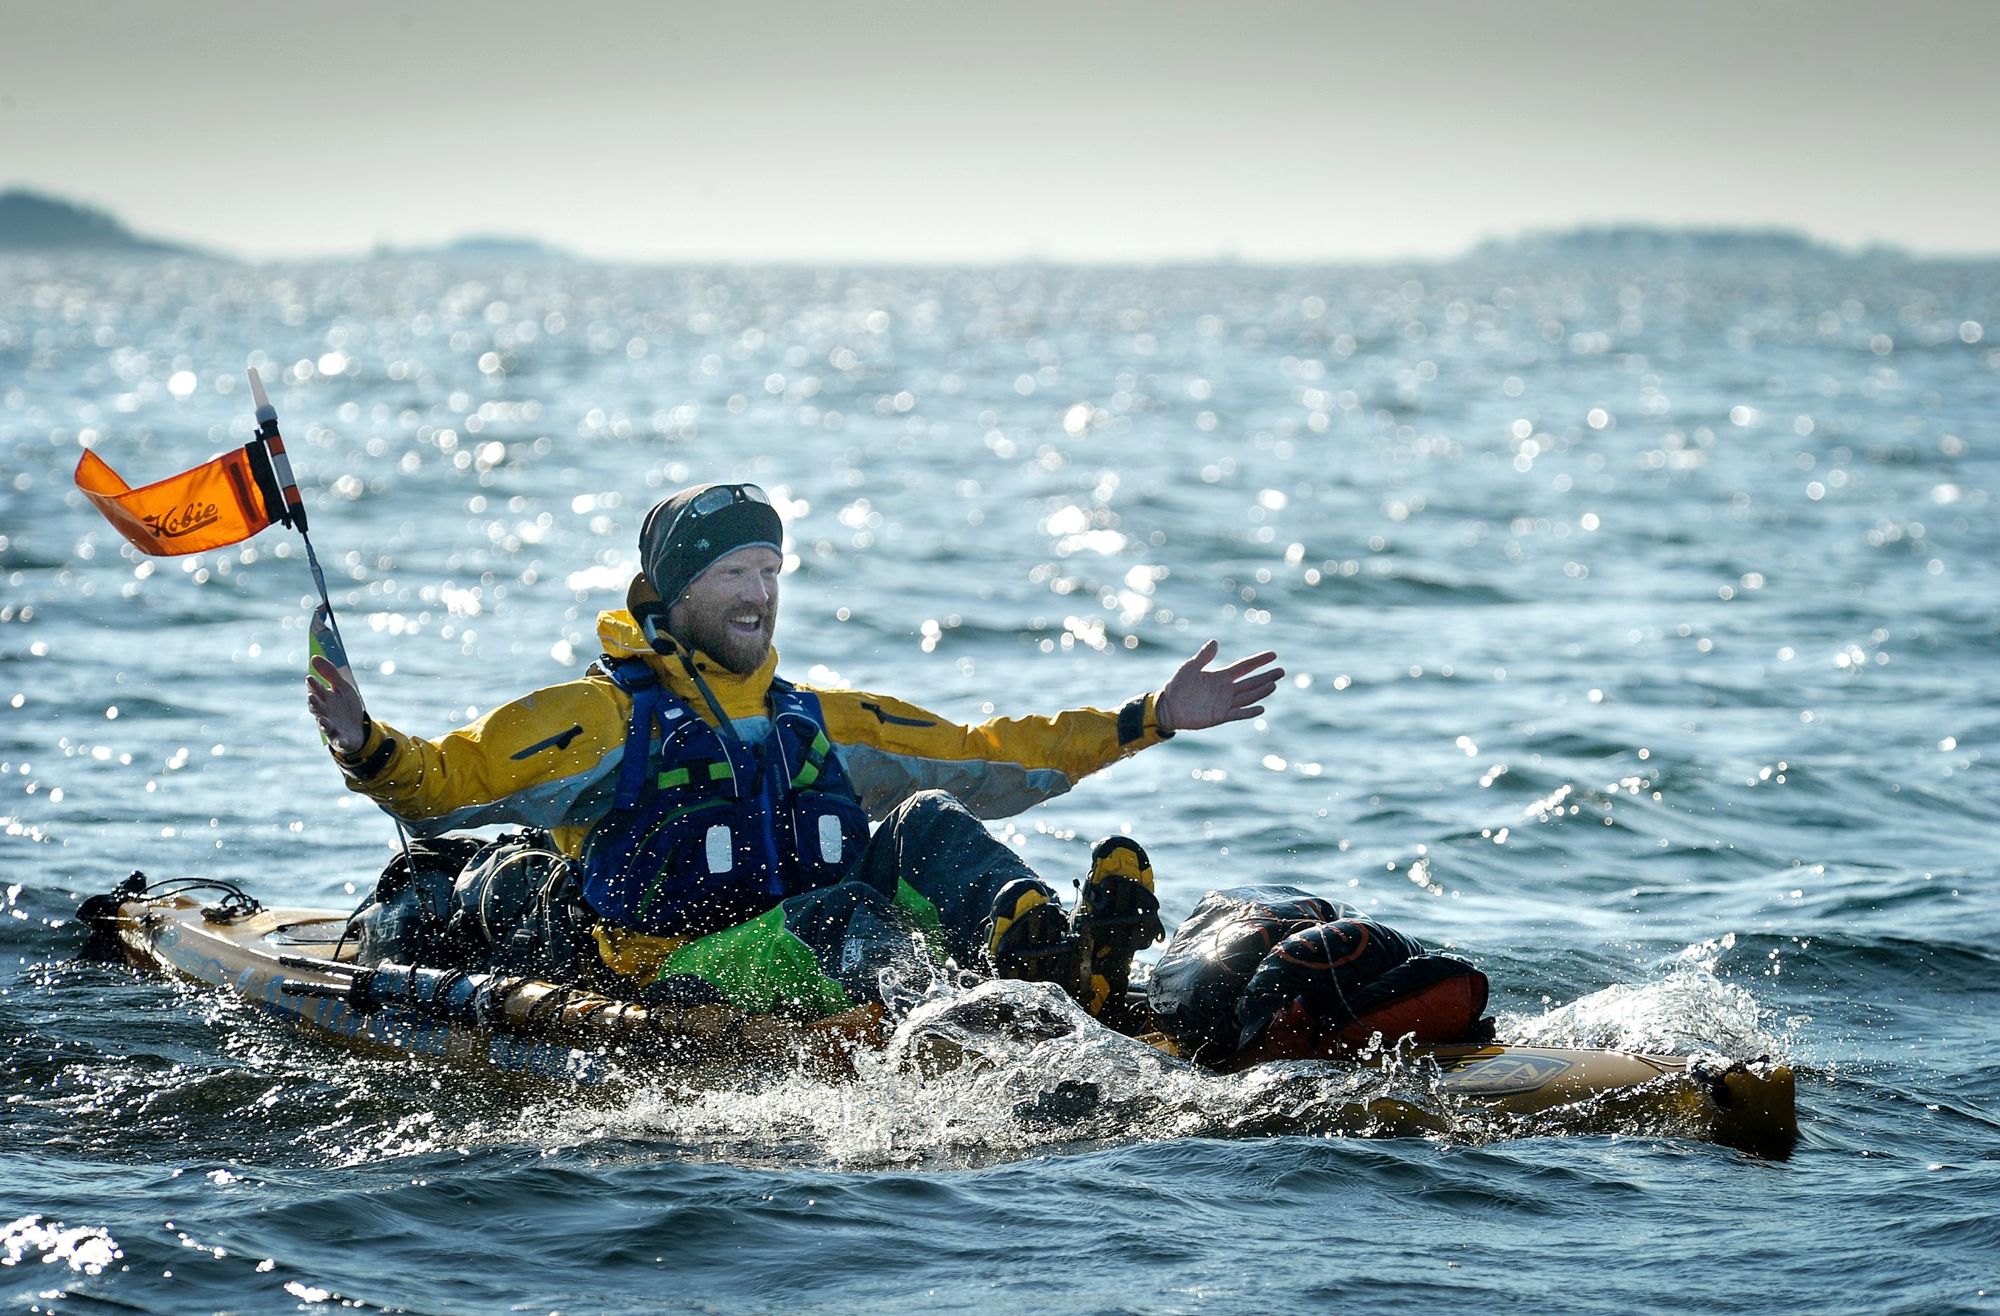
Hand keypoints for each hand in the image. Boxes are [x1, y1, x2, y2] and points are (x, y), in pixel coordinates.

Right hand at [307, 655, 367, 754]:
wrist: (359, 728)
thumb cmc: (347, 707)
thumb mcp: (342, 687)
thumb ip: (329, 673)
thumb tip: (313, 657)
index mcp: (324, 700)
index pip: (316, 692)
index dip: (313, 686)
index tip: (310, 678)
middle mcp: (324, 714)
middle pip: (317, 708)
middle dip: (314, 703)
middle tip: (311, 696)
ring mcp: (332, 728)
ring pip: (324, 725)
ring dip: (323, 722)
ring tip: (323, 719)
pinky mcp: (340, 740)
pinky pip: (339, 741)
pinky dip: (340, 742)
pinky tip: (341, 741)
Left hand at [1154, 640, 1282, 732]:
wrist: (1168, 707)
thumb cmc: (1177, 686)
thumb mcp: (1190, 667)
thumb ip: (1203, 657)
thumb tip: (1215, 642)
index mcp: (1221, 676)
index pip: (1244, 667)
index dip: (1258, 661)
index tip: (1273, 654)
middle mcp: (1226, 689)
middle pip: (1251, 682)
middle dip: (1266, 677)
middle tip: (1282, 671)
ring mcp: (1225, 703)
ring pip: (1248, 696)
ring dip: (1261, 691)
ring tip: (1274, 685)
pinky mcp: (1220, 716)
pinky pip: (1238, 714)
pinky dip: (1249, 712)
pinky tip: (1261, 708)